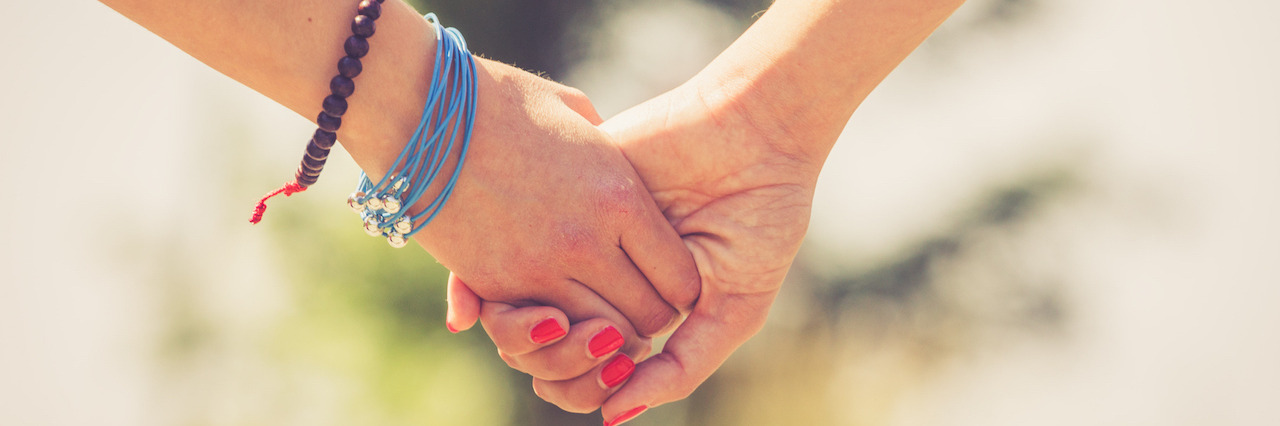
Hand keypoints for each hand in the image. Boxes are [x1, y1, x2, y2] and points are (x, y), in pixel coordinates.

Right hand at [412, 58, 701, 358]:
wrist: (419, 113)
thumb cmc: (501, 102)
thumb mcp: (576, 116)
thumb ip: (613, 152)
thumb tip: (627, 171)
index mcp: (619, 196)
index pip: (681, 277)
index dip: (682, 285)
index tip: (667, 276)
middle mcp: (586, 242)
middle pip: (649, 319)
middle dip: (649, 318)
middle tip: (635, 301)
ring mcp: (539, 270)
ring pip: (600, 339)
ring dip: (604, 334)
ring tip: (599, 311)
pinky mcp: (495, 286)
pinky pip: (544, 336)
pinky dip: (558, 332)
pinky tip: (558, 311)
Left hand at [448, 76, 821, 421]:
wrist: (755, 136)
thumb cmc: (758, 223)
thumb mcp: (733, 308)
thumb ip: (680, 366)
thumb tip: (612, 415)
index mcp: (632, 309)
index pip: (581, 370)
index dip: (581, 389)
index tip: (608, 385)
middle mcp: (595, 279)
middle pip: (539, 348)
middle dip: (555, 368)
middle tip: (596, 352)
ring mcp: (573, 240)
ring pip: (515, 307)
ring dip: (533, 338)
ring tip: (581, 330)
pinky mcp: (560, 197)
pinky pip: (511, 253)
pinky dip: (512, 288)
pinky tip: (541, 302)